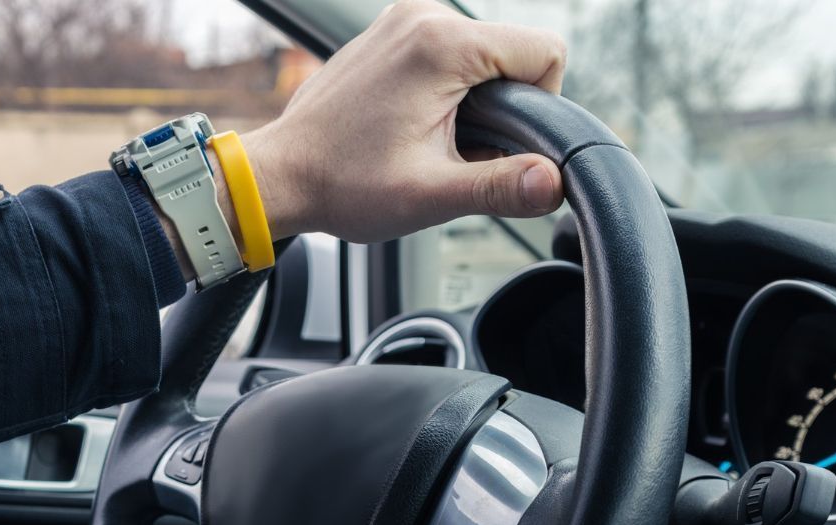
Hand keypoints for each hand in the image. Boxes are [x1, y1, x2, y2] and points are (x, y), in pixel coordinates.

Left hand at [240, 0, 566, 242]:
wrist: (283, 175)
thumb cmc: (343, 185)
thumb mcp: (431, 195)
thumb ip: (500, 186)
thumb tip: (553, 182)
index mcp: (442, 44)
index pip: (545, 52)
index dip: (541, 107)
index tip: (500, 145)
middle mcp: (424, 15)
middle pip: (513, 53)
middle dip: (503, 108)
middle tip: (455, 152)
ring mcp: (403, 18)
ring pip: (483, 54)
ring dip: (474, 101)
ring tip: (429, 140)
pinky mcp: (391, 31)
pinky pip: (449, 52)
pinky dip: (448, 89)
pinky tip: (413, 125)